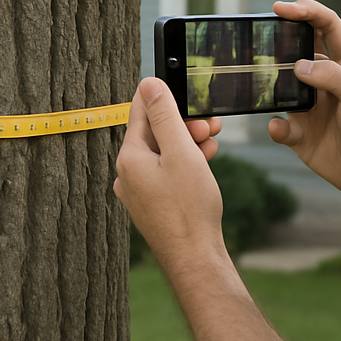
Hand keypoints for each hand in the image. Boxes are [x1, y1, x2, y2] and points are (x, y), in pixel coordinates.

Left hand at [114, 78, 226, 270]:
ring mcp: (138, 191)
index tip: (182, 87)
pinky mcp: (152, 204)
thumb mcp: (182, 152)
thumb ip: (165, 115)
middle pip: (154, 133)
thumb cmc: (190, 208)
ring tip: (213, 144)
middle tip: (210, 125)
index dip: (164, 97)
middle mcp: (127, 174)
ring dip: (188, 143)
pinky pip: (165, 173)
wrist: (195, 257)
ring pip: (162, 154)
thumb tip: (149, 84)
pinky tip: (204, 163)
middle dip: (184, 124)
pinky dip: (184, 164)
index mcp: (129, 158)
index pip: (140, 112)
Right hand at [269, 0, 340, 198]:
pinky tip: (279, 128)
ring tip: (261, 83)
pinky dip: (276, 126)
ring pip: (282, 84)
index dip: (306, 11)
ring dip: (271, 83)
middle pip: (298, 48)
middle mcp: (327, 77)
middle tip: (262, 40)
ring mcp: (311, 103)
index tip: (281, 8)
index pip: (327, 25)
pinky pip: (279, 123)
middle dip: (280, 42)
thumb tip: (299, 66)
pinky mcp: (299, 130)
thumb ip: (334, 78)